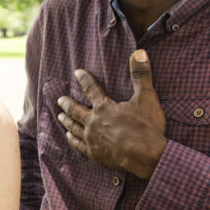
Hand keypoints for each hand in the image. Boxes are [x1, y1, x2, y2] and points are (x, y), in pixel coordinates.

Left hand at [56, 49, 166, 178]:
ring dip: (66, 120)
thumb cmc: (147, 127)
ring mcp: (92, 139)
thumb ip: (141, 74)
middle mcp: (93, 122)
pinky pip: (77, 145)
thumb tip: (139, 52)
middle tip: (59, 99)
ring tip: (60, 116)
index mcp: (104, 107)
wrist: (149, 157)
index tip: (77, 73)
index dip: (84, 79)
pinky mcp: (94, 154)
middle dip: (67, 103)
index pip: (91, 89)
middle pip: (75, 110)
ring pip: (73, 127)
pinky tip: (68, 137)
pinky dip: (71, 139)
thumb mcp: (147, 98)